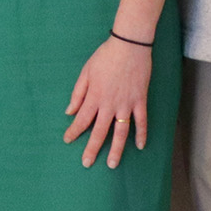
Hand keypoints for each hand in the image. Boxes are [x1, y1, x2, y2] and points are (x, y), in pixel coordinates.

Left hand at [62, 36, 151, 168]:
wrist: (129, 46)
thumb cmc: (105, 56)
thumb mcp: (86, 72)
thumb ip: (78, 93)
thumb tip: (69, 111)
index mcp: (94, 96)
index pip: (81, 119)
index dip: (74, 131)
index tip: (68, 141)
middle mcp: (109, 104)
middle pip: (99, 131)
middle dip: (92, 148)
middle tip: (86, 163)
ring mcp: (126, 104)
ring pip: (120, 132)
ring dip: (116, 149)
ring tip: (112, 164)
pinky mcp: (140, 101)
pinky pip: (141, 121)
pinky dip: (141, 134)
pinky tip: (140, 146)